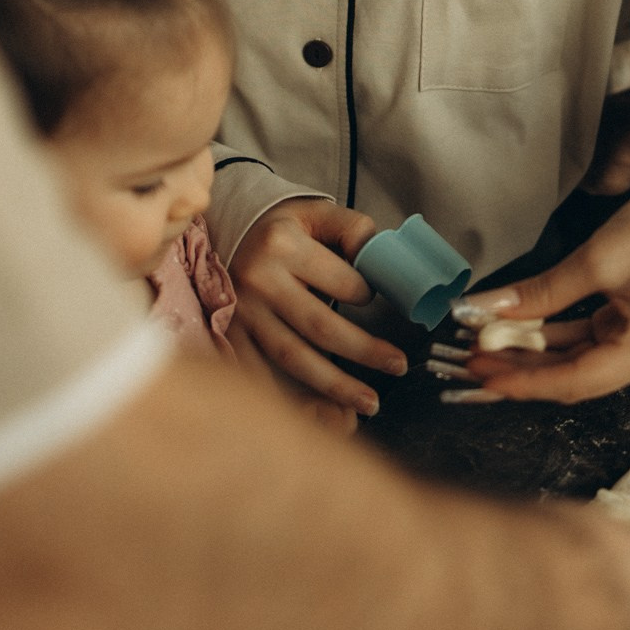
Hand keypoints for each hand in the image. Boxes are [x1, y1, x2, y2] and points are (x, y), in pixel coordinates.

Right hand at [229, 199, 408, 418]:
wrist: (233, 234)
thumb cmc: (286, 230)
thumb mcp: (319, 214)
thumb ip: (354, 231)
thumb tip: (382, 261)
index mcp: (284, 244)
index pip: (342, 282)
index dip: (368, 296)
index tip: (375, 300)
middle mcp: (258, 279)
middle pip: (320, 327)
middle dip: (364, 352)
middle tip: (399, 366)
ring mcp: (241, 312)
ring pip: (293, 358)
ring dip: (335, 386)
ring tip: (369, 402)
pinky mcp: (231, 335)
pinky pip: (263, 375)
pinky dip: (293, 400)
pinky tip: (321, 414)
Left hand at [458, 175, 629, 402]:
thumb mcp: (594, 260)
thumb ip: (539, 293)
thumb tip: (485, 310)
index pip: (571, 380)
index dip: (520, 379)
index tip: (479, 372)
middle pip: (572, 376)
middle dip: (520, 369)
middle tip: (470, 362)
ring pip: (576, 358)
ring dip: (532, 352)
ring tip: (484, 346)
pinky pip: (586, 337)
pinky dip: (551, 333)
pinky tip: (515, 328)